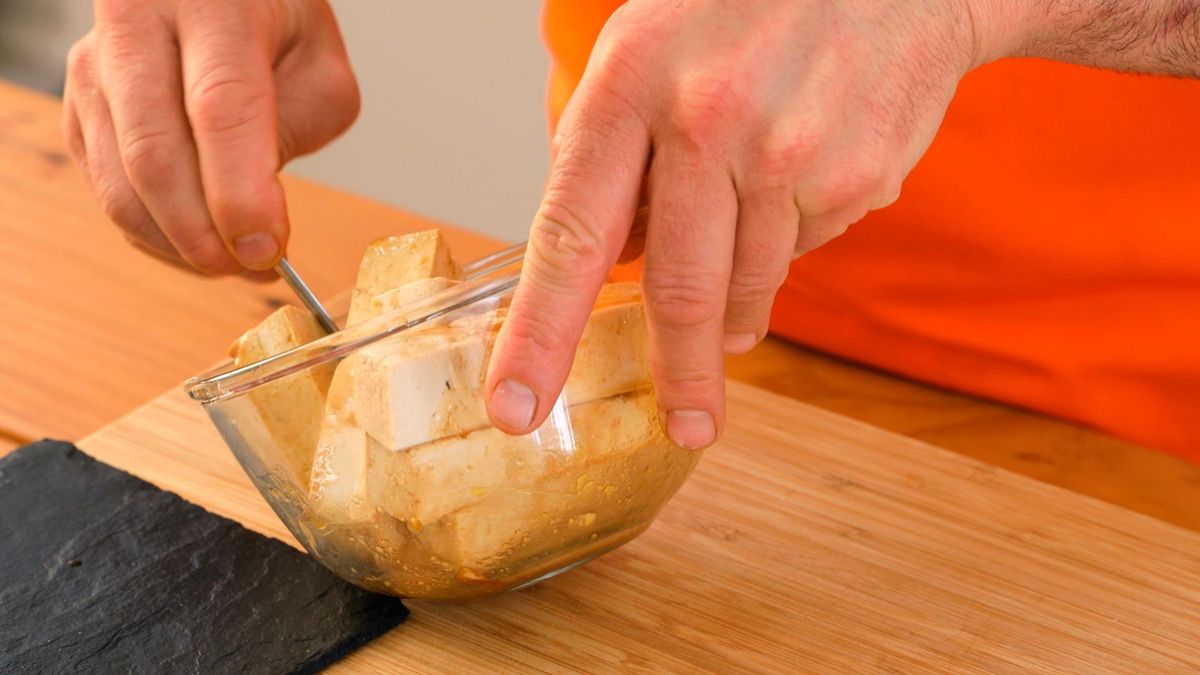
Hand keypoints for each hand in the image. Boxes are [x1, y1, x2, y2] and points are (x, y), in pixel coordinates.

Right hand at [63, 0, 358, 274]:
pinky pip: (107, 192)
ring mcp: (94, 67)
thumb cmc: (273, 20)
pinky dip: (155, 234)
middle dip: (206, 234)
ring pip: (121, 185)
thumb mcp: (319, 62)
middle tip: (255, 266)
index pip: (220, 108)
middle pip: (156, 156)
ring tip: (235, 260)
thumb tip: (255, 215)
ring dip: (180, 245)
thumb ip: (301, 127)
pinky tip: (199, 240)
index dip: (240, 193)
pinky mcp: (78, 106)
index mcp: (211, 5)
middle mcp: (136, 27)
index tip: (267, 249)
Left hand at [486, 0, 980, 447]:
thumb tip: (612, 262)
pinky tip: (799, 176)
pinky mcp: (855, 176)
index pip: (570, 237)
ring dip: (741, 303)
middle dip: (680, 374)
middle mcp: (709, 121)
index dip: (540, 333)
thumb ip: (616, 154)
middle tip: (686, 425)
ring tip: (749, 270)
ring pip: (750, 280)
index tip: (517, 404)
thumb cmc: (746, 6)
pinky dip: (790, 236)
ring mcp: (789, 151)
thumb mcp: (648, 48)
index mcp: (632, 85)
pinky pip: (806, 247)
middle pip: (678, 289)